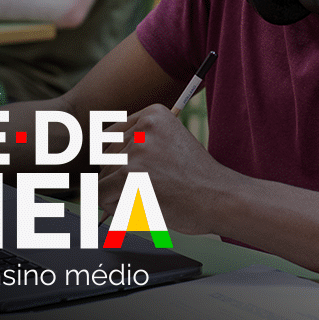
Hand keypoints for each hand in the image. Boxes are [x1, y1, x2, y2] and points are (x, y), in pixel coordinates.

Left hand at [97, 105, 234, 236]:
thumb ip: (139, 143)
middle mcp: (143, 127)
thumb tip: (99, 154)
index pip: (111, 136)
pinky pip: (100, 193)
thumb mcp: (170, 144)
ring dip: (119, 194)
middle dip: (119, 178)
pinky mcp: (128, 174)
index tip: (140, 172)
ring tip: (150, 196)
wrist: (219, 198)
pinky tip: (140, 206)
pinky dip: (114, 206)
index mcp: (154, 113)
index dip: (121, 160)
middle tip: (151, 188)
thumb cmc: (196, 179)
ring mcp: (135, 149)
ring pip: (103, 176)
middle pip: (106, 156)